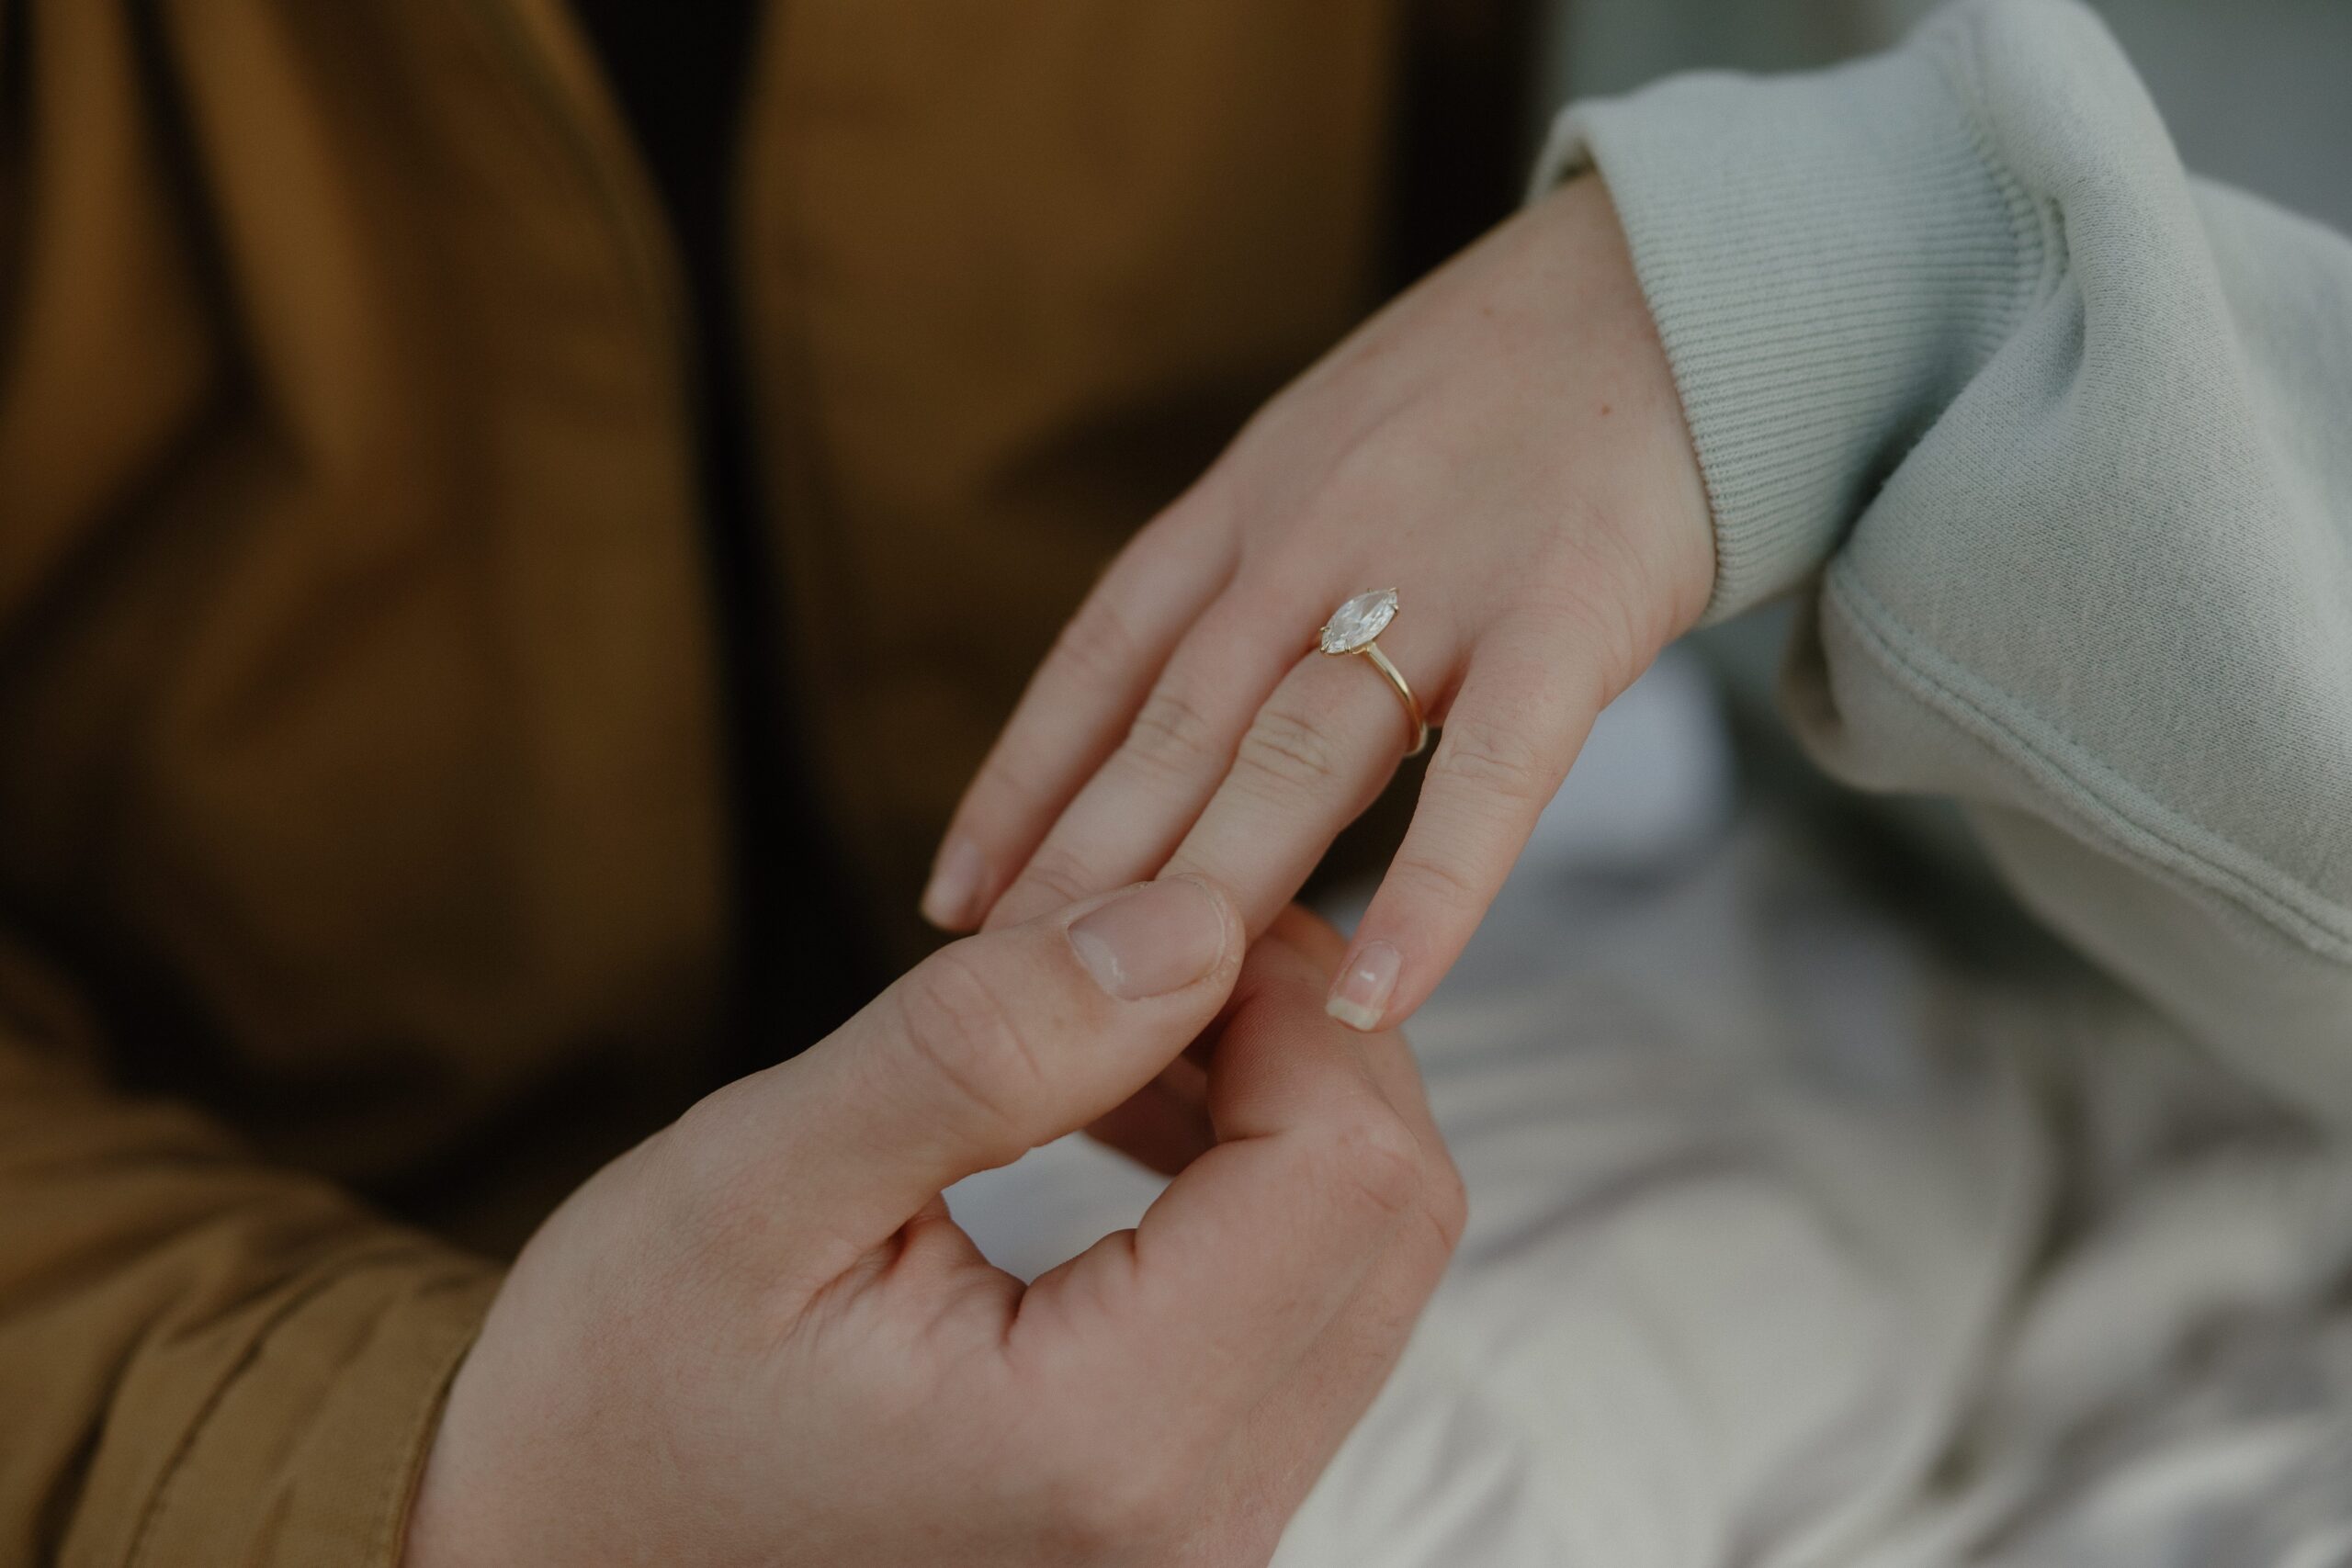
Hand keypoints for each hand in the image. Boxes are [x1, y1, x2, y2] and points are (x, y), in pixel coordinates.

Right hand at [401, 881, 1463, 1567]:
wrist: (553, 1564)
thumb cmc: (618, 1392)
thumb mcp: (759, 1188)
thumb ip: (984, 1047)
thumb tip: (1194, 920)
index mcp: (1101, 1445)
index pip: (1343, 1167)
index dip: (1290, 991)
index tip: (1167, 899)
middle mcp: (1199, 1521)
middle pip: (1394, 1216)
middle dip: (1306, 1033)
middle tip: (1150, 935)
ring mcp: (1206, 1534)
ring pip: (1367, 1263)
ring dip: (1281, 1103)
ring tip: (1116, 1019)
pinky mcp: (1187, 1512)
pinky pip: (1302, 1318)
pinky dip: (1249, 1187)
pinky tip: (1122, 1117)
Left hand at [926, 175, 1712, 1032]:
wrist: (1682, 284)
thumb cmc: (1506, 392)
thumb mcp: (1334, 444)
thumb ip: (1257, 564)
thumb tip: (1182, 709)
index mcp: (1249, 501)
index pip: (1103, 659)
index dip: (1022, 782)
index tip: (953, 897)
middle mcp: (1310, 543)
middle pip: (1171, 730)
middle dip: (1080, 873)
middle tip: (1004, 996)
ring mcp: (1434, 580)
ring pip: (1290, 758)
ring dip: (1201, 894)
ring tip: (1131, 1023)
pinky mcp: (1567, 616)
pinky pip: (1489, 776)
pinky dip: (1430, 893)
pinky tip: (1374, 998)